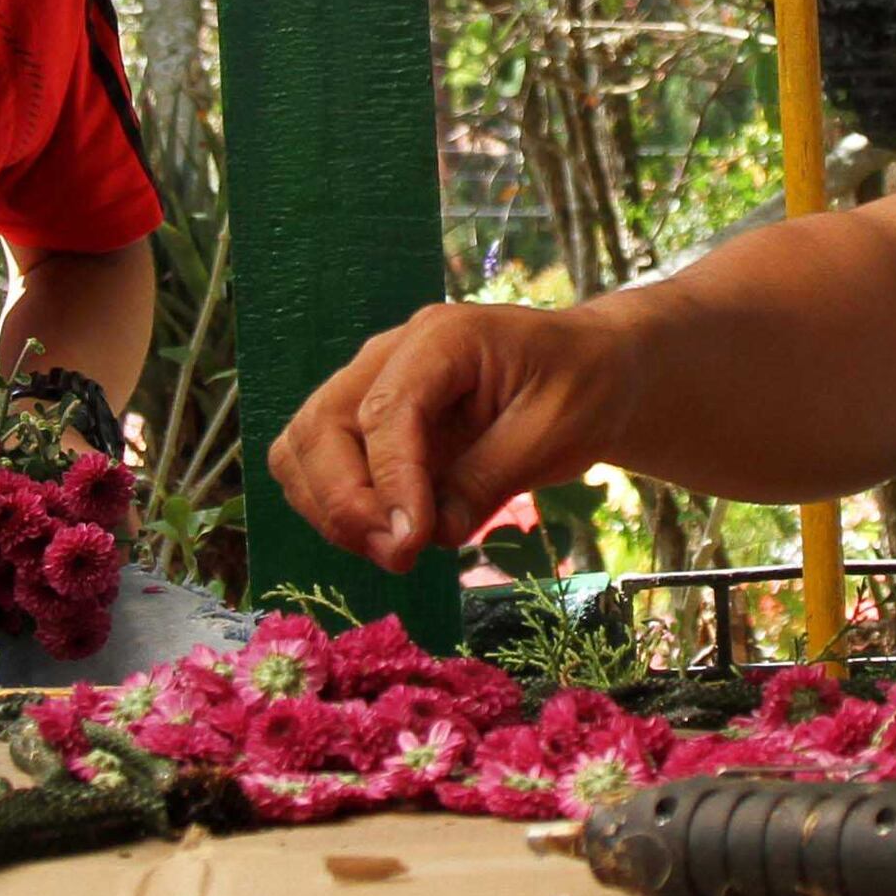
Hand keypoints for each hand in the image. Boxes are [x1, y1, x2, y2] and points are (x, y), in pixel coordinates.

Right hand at [272, 302, 630, 574]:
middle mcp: (390, 355)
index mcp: (442, 339)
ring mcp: (370, 387)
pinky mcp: (367, 425)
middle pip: (319, 426)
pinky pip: (318, 466)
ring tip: (395, 552)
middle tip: (398, 556)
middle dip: (344, 502)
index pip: (384, 410)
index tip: (409, 544)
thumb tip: (433, 534)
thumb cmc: (582, 390)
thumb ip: (488, 479)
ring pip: (303, 448)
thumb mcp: (554, 434)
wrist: (593, 371)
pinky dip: (335, 509)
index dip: (389, 482)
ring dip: (331, 510)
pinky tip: (388, 535)